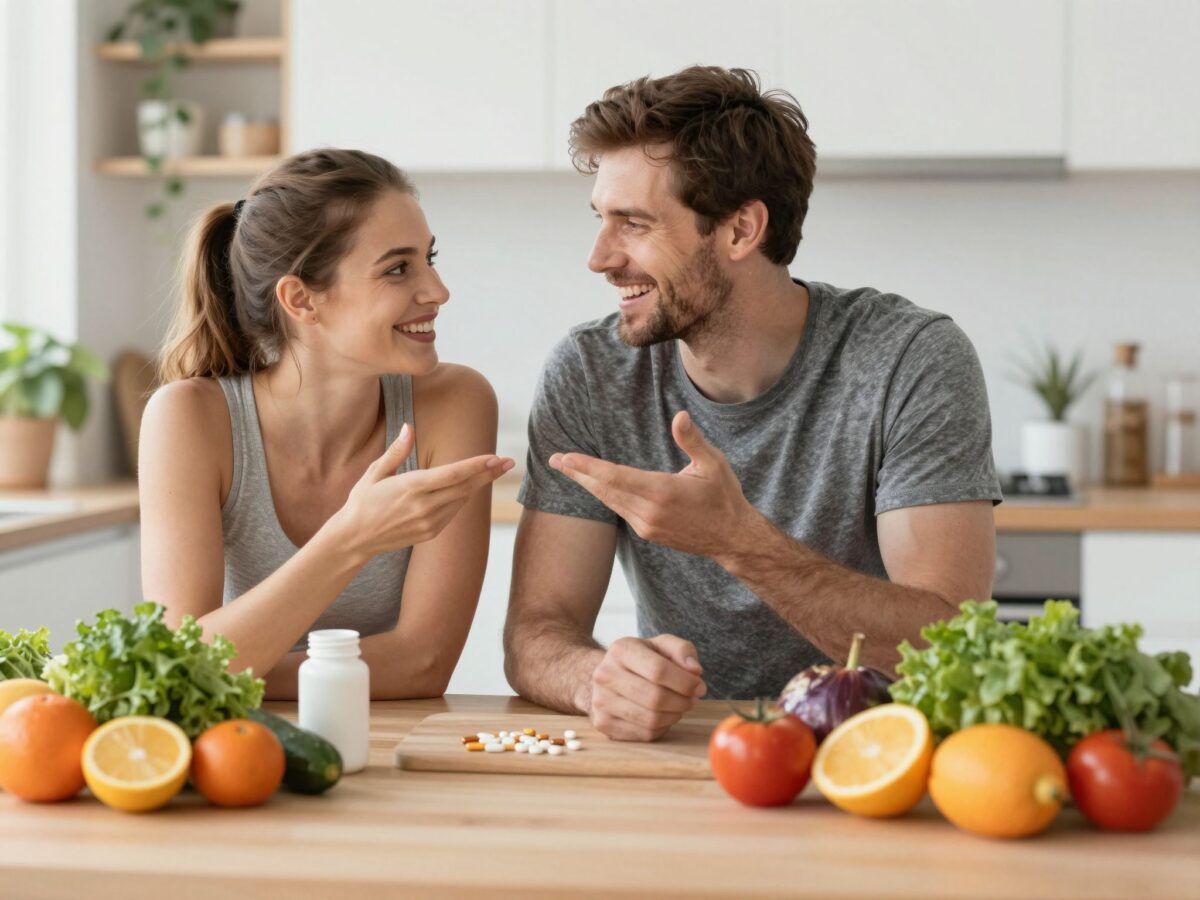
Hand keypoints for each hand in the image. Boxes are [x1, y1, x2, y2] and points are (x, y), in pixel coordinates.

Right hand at [336, 423, 512, 557]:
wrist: (354, 538)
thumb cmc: (362, 501)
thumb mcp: (375, 472)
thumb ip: (396, 451)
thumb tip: (409, 427)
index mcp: (411, 487)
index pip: (453, 474)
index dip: (477, 465)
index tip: (496, 457)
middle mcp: (424, 506)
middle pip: (465, 487)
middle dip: (489, 474)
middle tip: (509, 462)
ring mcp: (428, 522)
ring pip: (462, 500)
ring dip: (479, 485)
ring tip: (495, 470)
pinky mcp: (430, 533)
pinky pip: (453, 513)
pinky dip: (463, 498)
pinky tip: (470, 488)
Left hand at [550, 411, 753, 560]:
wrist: (732, 538)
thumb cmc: (724, 497)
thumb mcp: (714, 464)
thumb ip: (692, 441)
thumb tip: (679, 416)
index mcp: (663, 492)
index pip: (615, 477)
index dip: (587, 467)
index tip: (565, 458)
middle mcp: (649, 512)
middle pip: (604, 489)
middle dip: (578, 474)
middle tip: (554, 460)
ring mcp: (646, 525)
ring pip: (609, 501)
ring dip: (587, 484)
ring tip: (567, 469)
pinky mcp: (647, 532)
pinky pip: (619, 509)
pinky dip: (605, 495)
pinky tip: (595, 485)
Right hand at [589, 634, 706, 740]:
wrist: (607, 675)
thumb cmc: (641, 660)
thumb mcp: (661, 645)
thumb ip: (682, 650)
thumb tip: (694, 671)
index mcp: (621, 650)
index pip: (659, 671)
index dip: (685, 682)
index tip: (700, 687)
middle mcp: (605, 674)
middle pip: (655, 698)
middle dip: (682, 702)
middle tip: (692, 700)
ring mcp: (601, 701)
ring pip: (651, 720)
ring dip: (674, 716)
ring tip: (679, 706)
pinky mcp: (603, 723)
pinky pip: (644, 734)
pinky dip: (662, 728)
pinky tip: (663, 716)